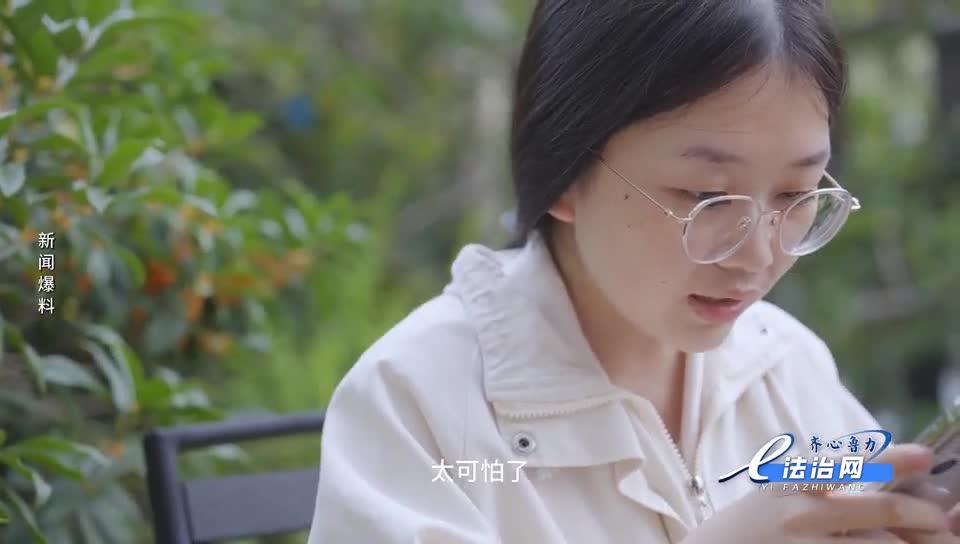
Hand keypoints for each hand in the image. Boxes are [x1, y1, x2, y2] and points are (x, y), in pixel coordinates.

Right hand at [682, 444, 958, 543]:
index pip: (851, 466)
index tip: (925, 456)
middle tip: (942, 521)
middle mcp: (803, 516)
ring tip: (929, 543)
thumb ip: (816, 494)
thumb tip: (874, 495)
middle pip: (883, 510)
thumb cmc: (739, 535)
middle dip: (924, 516)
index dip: (893, 459)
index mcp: (791, 488)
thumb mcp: (771, 502)